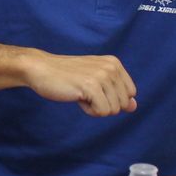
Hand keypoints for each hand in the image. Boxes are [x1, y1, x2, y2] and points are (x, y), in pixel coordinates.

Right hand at [22, 52, 137, 115]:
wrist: (41, 69)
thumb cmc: (66, 76)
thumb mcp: (96, 82)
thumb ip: (116, 93)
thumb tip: (134, 107)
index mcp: (114, 63)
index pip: (130, 93)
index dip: (112, 98)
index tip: (94, 89)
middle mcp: (111, 67)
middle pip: (123, 104)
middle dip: (104, 104)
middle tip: (85, 92)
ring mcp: (102, 76)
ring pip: (113, 110)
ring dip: (95, 108)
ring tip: (80, 93)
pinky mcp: (91, 86)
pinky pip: (102, 112)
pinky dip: (88, 110)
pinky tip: (77, 97)